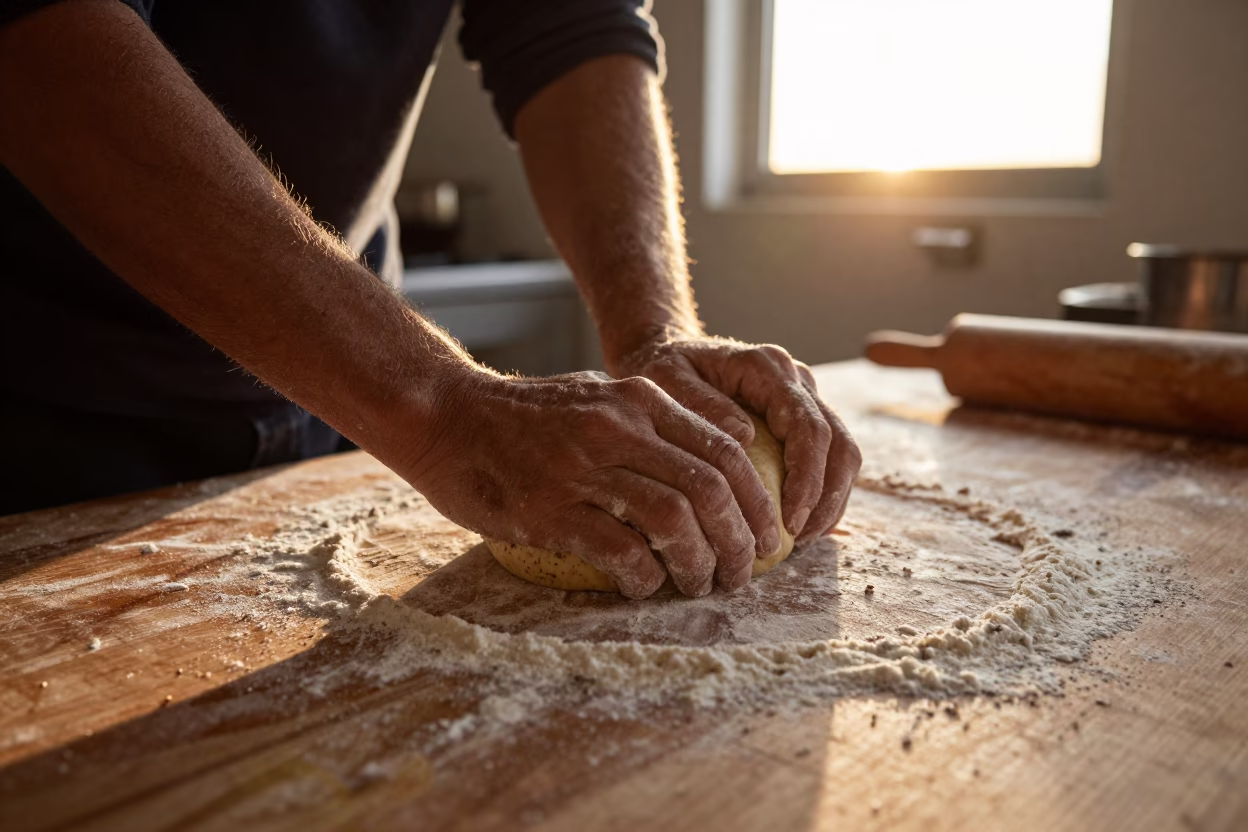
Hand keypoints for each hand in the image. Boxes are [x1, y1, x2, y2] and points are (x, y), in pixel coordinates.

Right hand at [400, 369, 781, 598]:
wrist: (446, 416)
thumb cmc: (525, 417)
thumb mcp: (598, 397)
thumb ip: (652, 424)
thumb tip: (714, 464)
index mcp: (639, 401)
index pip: (726, 450)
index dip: (758, 501)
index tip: (765, 534)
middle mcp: (618, 429)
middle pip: (712, 488)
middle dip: (740, 540)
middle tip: (742, 573)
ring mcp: (582, 469)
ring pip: (675, 520)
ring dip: (700, 564)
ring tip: (700, 584)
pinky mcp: (548, 509)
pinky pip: (620, 551)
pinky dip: (644, 577)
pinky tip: (643, 585)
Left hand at [611, 334, 861, 546]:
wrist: (667, 352)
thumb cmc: (662, 369)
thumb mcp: (666, 379)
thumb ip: (702, 404)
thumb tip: (745, 437)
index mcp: (767, 368)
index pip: (807, 426)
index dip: (807, 478)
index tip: (790, 520)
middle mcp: (796, 379)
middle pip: (838, 442)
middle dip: (826, 497)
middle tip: (799, 539)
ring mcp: (804, 398)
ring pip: (843, 453)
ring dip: (830, 500)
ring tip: (801, 539)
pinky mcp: (801, 419)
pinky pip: (829, 460)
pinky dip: (823, 495)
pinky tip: (800, 527)